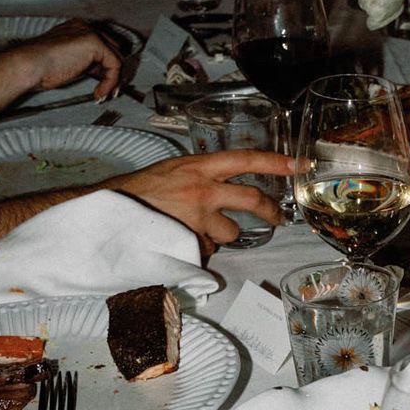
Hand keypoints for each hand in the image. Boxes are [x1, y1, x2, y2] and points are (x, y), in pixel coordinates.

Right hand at [21, 21, 123, 99]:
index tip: (105, 84)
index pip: (103, 46)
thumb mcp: (68, 62)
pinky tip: (98, 92)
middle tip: (109, 91)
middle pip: (113, 50)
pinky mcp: (94, 42)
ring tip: (103, 94)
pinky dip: (109, 82)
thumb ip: (84, 62)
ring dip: (112, 81)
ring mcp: (90, 32)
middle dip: (113, 73)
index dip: (105, 67)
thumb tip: (98, 72)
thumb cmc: (41, 66)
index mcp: (76, 29)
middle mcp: (84, 27)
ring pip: (116, 58)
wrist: (30, 64)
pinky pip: (114, 65)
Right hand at [108, 150, 295, 247]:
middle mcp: (203, 189)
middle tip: (278, 218)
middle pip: (252, 199)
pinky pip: (206, 250)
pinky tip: (177, 240)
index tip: (300, 165)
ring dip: (218, 235)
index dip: (275, 162)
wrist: (109, 210)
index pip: (245, 159)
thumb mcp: (174, 171)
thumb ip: (202, 176)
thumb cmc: (140, 191)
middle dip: (271, 211)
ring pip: (229, 233)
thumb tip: (225, 186)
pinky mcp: (191, 243)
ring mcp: (198, 218)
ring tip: (192, 229)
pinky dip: (197, 248)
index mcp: (199, 166)